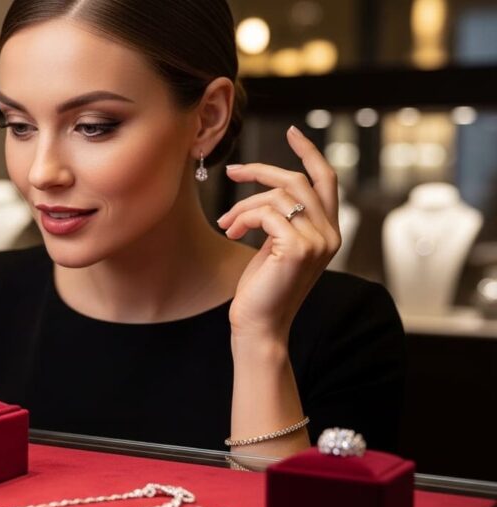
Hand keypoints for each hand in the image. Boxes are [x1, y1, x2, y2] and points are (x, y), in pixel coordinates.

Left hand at [216, 126, 340, 337]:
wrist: (259, 325)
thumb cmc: (262, 288)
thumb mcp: (275, 246)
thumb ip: (280, 219)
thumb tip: (263, 191)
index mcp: (329, 231)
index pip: (326, 179)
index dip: (309, 153)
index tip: (292, 132)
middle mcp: (331, 234)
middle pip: (297, 180)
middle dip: (260, 170)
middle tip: (231, 170)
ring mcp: (318, 241)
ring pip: (276, 196)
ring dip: (243, 205)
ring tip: (227, 223)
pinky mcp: (298, 248)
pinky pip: (266, 213)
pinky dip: (244, 218)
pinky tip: (231, 232)